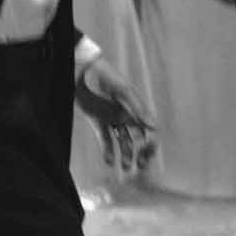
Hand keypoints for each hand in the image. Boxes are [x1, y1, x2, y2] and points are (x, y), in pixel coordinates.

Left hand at [75, 55, 155, 173]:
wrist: (81, 69)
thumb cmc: (104, 75)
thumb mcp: (122, 91)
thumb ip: (138, 108)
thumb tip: (154, 127)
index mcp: (137, 109)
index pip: (149, 131)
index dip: (150, 144)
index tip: (145, 153)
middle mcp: (127, 115)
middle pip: (139, 140)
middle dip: (141, 154)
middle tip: (139, 167)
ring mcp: (113, 119)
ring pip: (123, 142)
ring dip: (125, 155)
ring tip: (123, 167)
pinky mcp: (98, 121)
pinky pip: (105, 139)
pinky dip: (108, 151)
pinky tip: (109, 161)